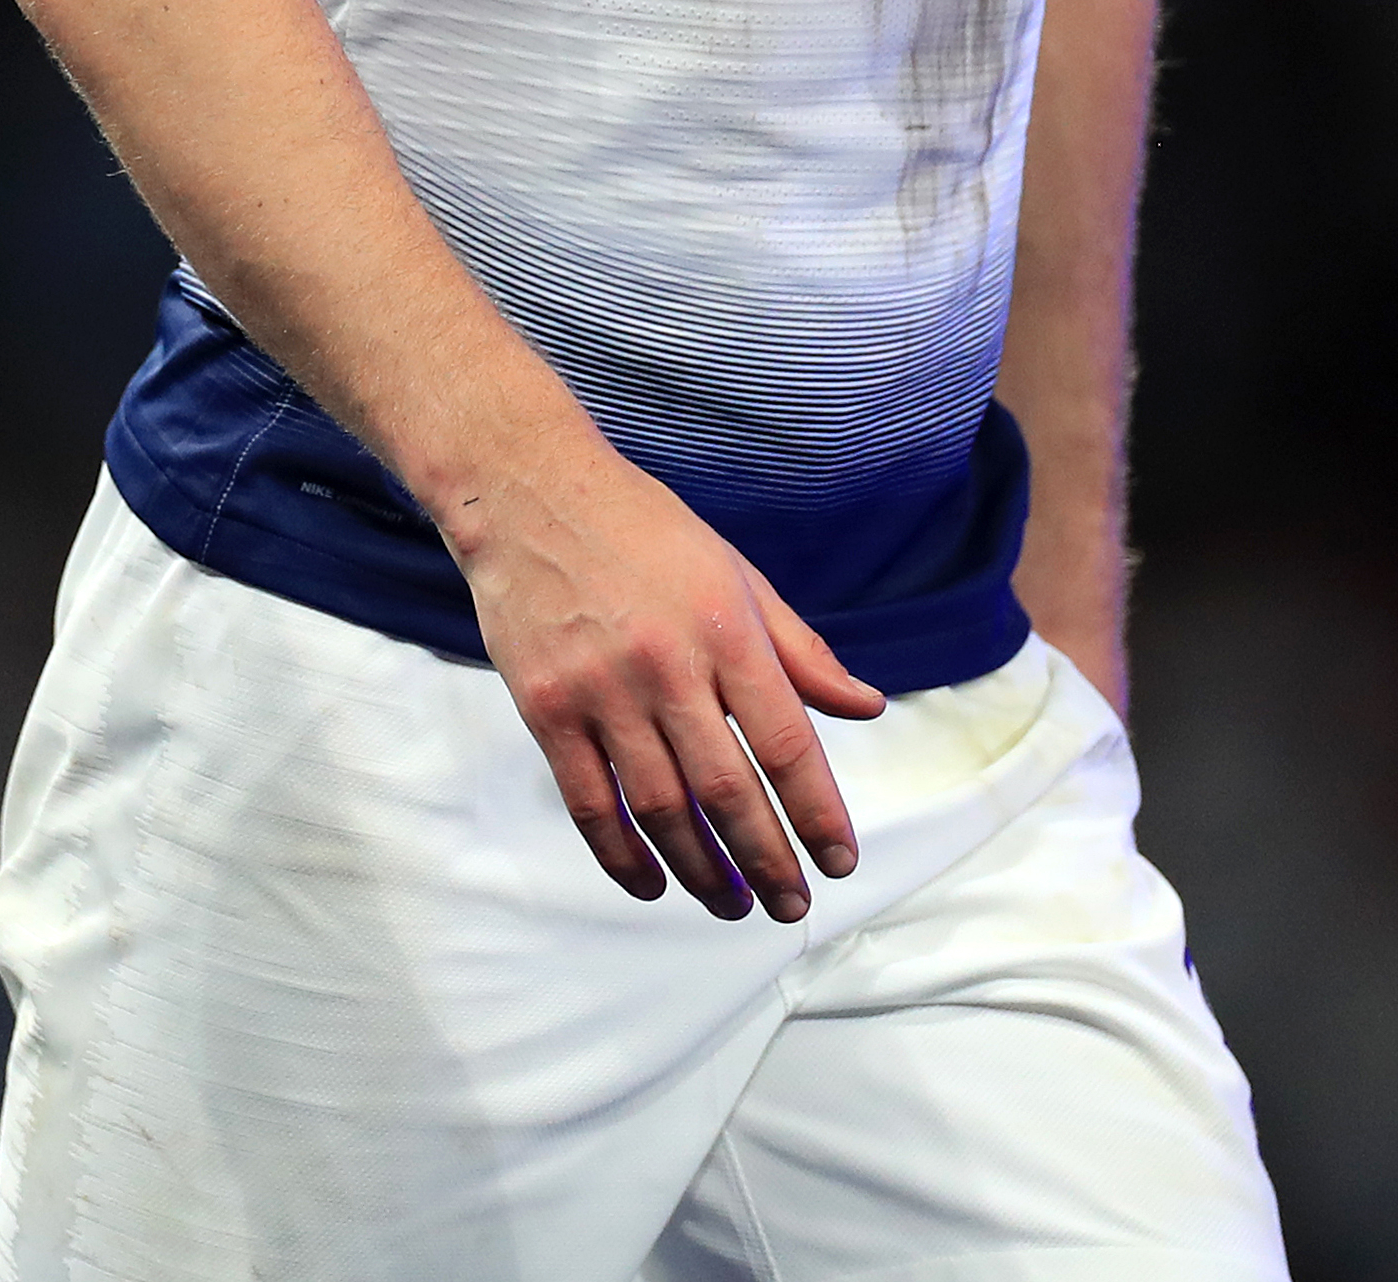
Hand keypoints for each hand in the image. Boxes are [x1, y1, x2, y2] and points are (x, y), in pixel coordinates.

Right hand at [443, 438, 887, 919]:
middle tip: (793, 906)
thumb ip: (801, 650)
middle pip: (727, 790)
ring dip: (703, 871)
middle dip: (768, 860)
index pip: (786, 743)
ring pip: (661, 809)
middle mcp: (667, 664)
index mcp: (726, 628)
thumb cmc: (645, 532)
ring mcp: (601, 689)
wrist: (530, 492)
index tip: (839, 862)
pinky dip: (622, 856)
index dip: (817, 813)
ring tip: (733, 905)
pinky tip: (653, 884)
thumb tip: (866, 707)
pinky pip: (589, 804)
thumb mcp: (737, 575)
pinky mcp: (546, 708)